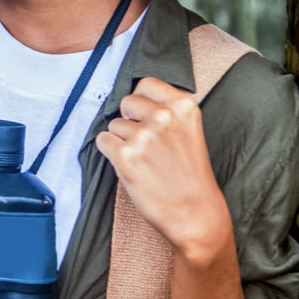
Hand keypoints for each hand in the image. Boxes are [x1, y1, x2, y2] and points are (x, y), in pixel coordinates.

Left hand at [94, 77, 230, 259]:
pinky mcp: (125, 156)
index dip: (141, 100)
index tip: (145, 115)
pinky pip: (103, 141)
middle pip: (126, 102)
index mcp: (183, 107)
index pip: (146, 83)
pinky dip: (111, 153)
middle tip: (145, 143)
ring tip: (144, 160)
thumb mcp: (189, 131)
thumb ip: (167, 112)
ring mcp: (143, 136)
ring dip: (122, 141)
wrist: (195, 214)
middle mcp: (163, 116)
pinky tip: (130, 165)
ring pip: (114, 125)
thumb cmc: (191, 176)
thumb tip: (134, 100)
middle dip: (130, 120)